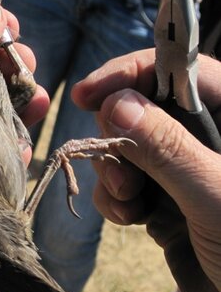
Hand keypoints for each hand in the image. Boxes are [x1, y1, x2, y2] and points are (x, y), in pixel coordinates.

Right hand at [72, 49, 220, 291]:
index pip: (177, 72)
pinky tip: (129, 220)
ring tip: (127, 203)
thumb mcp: (214, 194)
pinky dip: (115, 201)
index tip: (85, 96)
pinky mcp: (164, 203)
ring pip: (124, 150)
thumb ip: (167, 148)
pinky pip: (122, 187)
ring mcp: (182, 172)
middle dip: (117, 140)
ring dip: (113, 174)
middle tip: (120, 174)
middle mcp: (204, 140)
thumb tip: (116, 104)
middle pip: (140, 111)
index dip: (129, 75)